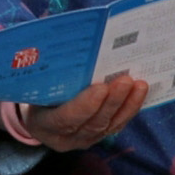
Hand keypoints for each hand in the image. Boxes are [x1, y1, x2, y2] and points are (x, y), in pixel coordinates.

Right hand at [7, 74, 147, 152]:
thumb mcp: (34, 83)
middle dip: (112, 101)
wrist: (38, 114)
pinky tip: (140, 92)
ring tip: (139, 85)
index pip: (66, 118)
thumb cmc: (36, 91)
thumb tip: (61, 34)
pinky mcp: (99, 137)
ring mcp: (83, 140)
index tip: (101, 87)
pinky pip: (117, 125)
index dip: (85, 105)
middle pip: (92, 123)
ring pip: (109, 126)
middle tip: (125, 80)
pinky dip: (130, 109)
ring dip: (127, 105)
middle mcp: (65, 138)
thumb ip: (48, 69)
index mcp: (43, 125)